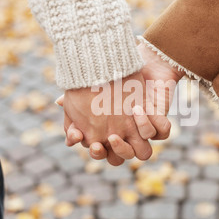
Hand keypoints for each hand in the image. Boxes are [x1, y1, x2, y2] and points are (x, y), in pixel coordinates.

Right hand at [58, 43, 184, 162]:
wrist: (127, 60)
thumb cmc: (104, 75)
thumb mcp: (84, 89)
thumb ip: (71, 100)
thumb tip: (58, 104)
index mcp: (106, 133)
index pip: (101, 152)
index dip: (95, 150)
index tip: (88, 140)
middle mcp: (126, 136)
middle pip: (122, 158)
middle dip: (118, 151)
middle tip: (112, 137)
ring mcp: (143, 130)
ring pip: (144, 153)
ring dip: (137, 139)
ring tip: (129, 117)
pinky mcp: (159, 119)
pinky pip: (161, 132)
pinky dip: (151, 124)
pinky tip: (139, 108)